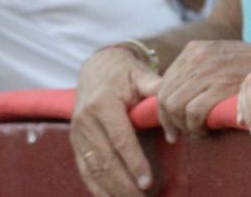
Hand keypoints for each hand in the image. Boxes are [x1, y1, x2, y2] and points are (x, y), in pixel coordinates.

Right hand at [70, 45, 159, 196]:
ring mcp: (77, 133)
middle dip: (124, 184)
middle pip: (105, 160)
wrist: (98, 66)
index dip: (134, 163)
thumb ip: (156, 89)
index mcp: (102, 103)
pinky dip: (96, 187)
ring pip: (93, 169)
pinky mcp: (75, 142)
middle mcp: (85, 120)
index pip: (120, 140)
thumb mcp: (141, 74)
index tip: (147, 182)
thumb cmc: (125, 72)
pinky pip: (85, 169)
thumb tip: (174, 106)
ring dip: (111, 190)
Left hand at [156, 39, 250, 140]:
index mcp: (194, 49)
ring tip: (195, 131)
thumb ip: (194, 71)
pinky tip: (205, 130)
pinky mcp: (220, 85)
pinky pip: (193, 113)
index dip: (163, 110)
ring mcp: (208, 69)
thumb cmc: (248, 65)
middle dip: (169, 121)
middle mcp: (197, 56)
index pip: (163, 84)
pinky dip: (196, 127)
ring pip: (175, 106)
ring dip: (183, 126)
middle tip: (178, 134)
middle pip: (165, 97)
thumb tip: (166, 95)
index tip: (171, 125)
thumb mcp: (217, 57)